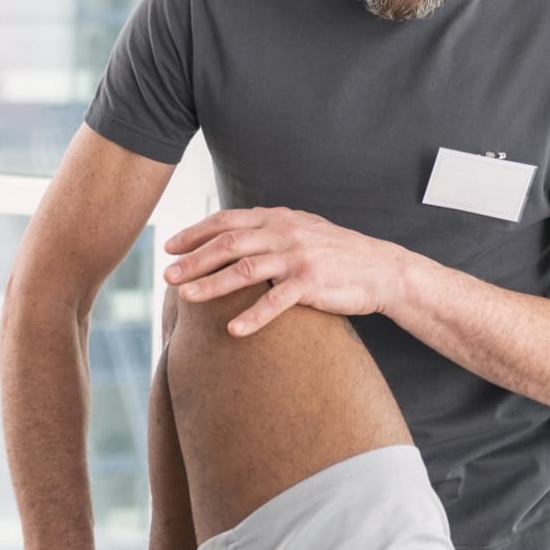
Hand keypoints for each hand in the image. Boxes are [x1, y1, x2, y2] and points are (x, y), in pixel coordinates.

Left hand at [165, 208, 411, 335]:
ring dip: (212, 285)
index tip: (170, 247)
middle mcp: (284, 233)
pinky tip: (233, 330)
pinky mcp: (311, 284)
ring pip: (244, 270)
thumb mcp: (303, 229)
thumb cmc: (337, 253)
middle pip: (228, 244)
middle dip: (193, 260)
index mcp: (278, 218)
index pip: (227, 221)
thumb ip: (271, 228)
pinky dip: (252, 317)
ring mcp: (297, 258)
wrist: (381, 269)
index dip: (194, 233)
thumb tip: (234, 233)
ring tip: (187, 298)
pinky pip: (275, 302)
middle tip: (168, 276)